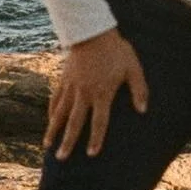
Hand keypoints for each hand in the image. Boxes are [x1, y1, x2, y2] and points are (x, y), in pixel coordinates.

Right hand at [46, 28, 148, 159]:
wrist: (92, 31)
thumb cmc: (116, 50)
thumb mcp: (133, 68)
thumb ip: (139, 90)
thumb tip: (143, 110)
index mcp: (102, 93)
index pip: (99, 122)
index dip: (96, 139)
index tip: (91, 154)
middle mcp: (84, 93)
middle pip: (75, 122)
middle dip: (68, 141)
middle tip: (61, 158)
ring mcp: (71, 87)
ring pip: (61, 113)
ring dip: (54, 130)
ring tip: (48, 145)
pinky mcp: (63, 79)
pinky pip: (56, 99)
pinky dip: (52, 112)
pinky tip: (50, 121)